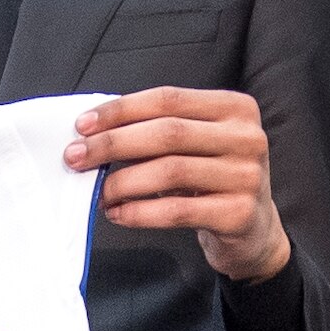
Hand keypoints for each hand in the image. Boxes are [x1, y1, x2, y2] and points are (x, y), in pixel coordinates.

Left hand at [68, 88, 289, 282]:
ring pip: (170, 171)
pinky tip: (118, 213)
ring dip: (123, 182)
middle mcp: (247, 137)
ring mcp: (247, 176)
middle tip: (76, 158)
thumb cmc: (213, 181)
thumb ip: (158, 131)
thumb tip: (95, 133)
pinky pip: (177, 210)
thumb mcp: (197, 145)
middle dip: (113, 144)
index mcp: (236, 108)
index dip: (122, 110)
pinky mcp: (238, 214)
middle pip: (167, 132)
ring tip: (98, 193)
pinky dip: (140, 212)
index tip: (82, 125)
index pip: (169, 99)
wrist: (254, 231)